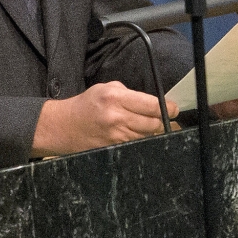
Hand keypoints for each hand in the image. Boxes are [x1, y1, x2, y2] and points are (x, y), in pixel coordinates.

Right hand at [31, 81, 178, 156]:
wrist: (63, 126)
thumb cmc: (87, 104)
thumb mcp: (106, 88)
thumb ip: (131, 94)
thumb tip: (155, 104)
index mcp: (116, 97)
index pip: (152, 105)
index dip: (168, 108)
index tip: (174, 109)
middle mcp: (117, 118)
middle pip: (153, 124)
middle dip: (160, 121)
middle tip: (160, 118)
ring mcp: (115, 137)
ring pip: (146, 137)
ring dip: (150, 132)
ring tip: (144, 126)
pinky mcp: (112, 149)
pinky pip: (135, 146)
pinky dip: (139, 141)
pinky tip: (134, 135)